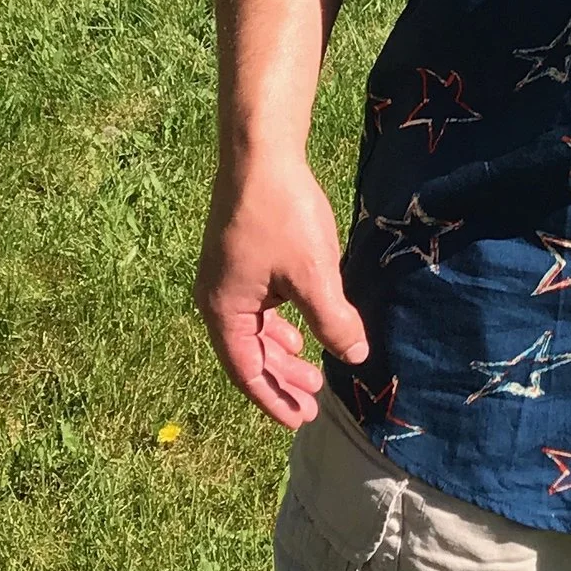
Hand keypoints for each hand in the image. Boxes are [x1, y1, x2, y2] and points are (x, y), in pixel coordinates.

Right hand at [195, 148, 367, 428]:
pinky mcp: (239, 257)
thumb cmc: (283, 215)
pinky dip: (279, 323)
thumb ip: (334, 321)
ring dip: (283, 350)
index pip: (248, 372)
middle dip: (282, 378)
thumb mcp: (315, 275)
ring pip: (254, 330)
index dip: (275, 399)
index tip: (301, 419)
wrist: (261, 152)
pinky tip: (302, 325)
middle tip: (315, 398)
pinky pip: (258, 306)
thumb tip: (353, 357)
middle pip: (249, 354)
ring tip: (312, 367)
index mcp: (225, 310)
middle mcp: (217, 298)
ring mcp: (226, 277)